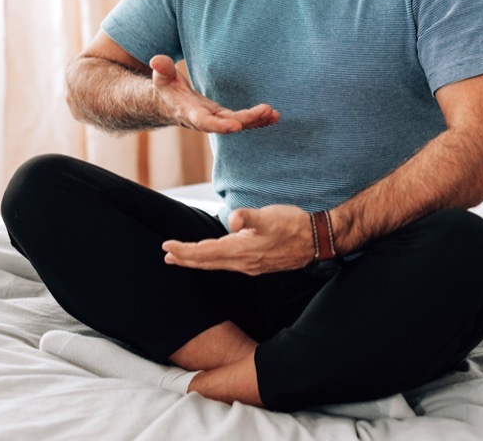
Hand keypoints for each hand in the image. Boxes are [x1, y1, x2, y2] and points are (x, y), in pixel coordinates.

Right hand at [149, 55, 278, 133]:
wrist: (168, 104)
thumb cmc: (166, 88)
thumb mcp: (161, 77)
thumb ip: (161, 69)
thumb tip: (157, 60)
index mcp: (189, 112)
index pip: (204, 121)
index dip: (219, 124)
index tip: (235, 126)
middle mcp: (205, 119)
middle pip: (227, 123)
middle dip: (247, 120)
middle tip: (265, 112)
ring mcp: (216, 119)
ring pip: (238, 124)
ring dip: (257, 121)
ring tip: (273, 114)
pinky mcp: (225, 117)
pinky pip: (244, 121)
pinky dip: (259, 120)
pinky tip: (275, 116)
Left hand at [162, 205, 313, 275]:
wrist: (316, 241)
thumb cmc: (293, 225)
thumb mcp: (270, 216)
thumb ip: (249, 217)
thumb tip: (232, 218)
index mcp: (240, 250)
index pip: (204, 253)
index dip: (184, 251)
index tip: (166, 247)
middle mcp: (243, 262)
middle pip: (207, 262)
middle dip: (185, 259)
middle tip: (167, 256)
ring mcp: (251, 266)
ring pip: (217, 265)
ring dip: (198, 261)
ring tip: (184, 258)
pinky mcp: (258, 264)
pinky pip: (229, 265)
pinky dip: (214, 261)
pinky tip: (216, 258)